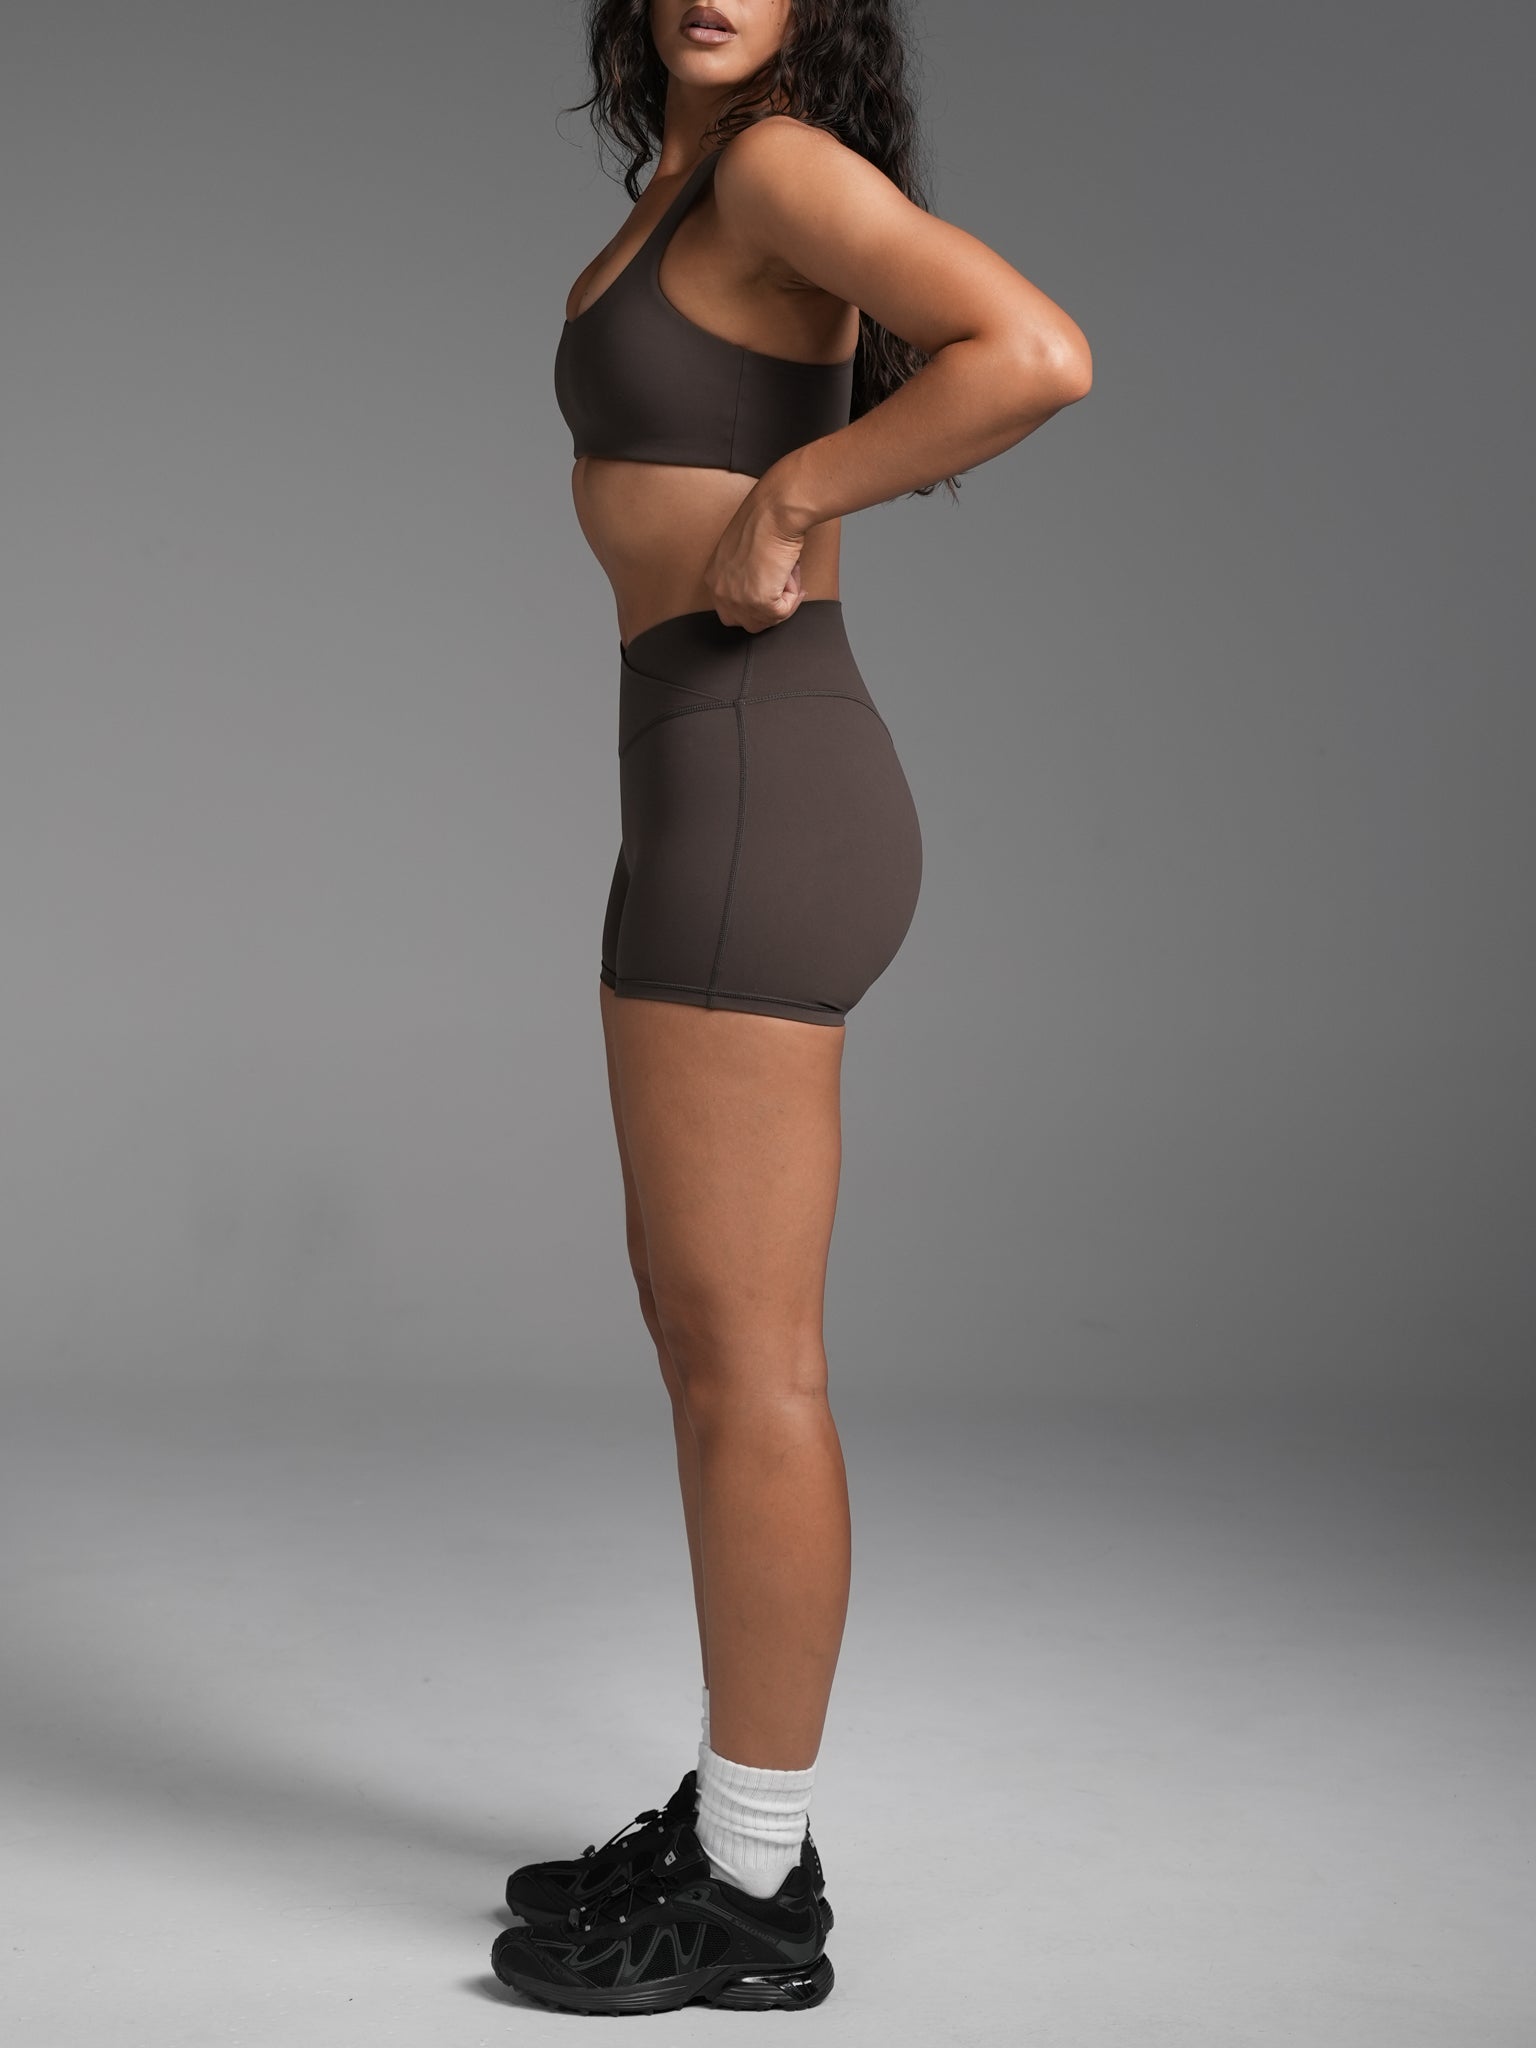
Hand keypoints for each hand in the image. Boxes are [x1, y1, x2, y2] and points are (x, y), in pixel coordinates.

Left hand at [703, 482, 808, 633]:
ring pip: (767, 620)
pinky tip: (790, 572)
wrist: (774, 512)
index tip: (774, 590)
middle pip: (747, 622)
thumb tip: (766, 588)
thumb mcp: (741, 553)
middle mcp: (720, 592)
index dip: (756, 604)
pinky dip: (793, 596)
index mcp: (713, 578)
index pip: (731, 610)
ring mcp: (738, 600)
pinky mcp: (760, 602)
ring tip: (788, 572)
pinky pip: (783, 613)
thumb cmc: (762, 521)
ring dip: (783, 599)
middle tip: (784, 588)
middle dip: (769, 610)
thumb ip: (745, 575)